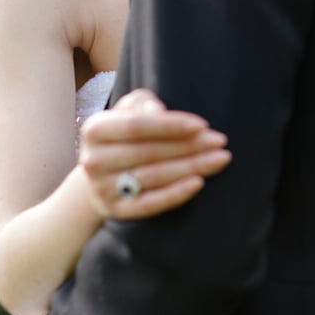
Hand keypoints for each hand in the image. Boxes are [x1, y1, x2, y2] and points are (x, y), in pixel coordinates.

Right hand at [78, 89, 231, 219]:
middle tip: (220, 142)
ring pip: (153, 177)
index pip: (137, 126)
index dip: (171, 125)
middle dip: (190, 146)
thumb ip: (142, 103)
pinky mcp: (116, 211)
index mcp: (95, 129)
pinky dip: (175, 194)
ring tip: (220, 159)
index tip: (202, 125)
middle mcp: (93, 160)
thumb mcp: (127, 111)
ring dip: (191, 167)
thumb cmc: (123, 136)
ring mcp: (102, 188)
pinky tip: (199, 182)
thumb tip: (158, 111)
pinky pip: (150, 204)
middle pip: (149, 152)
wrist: (99, 178)